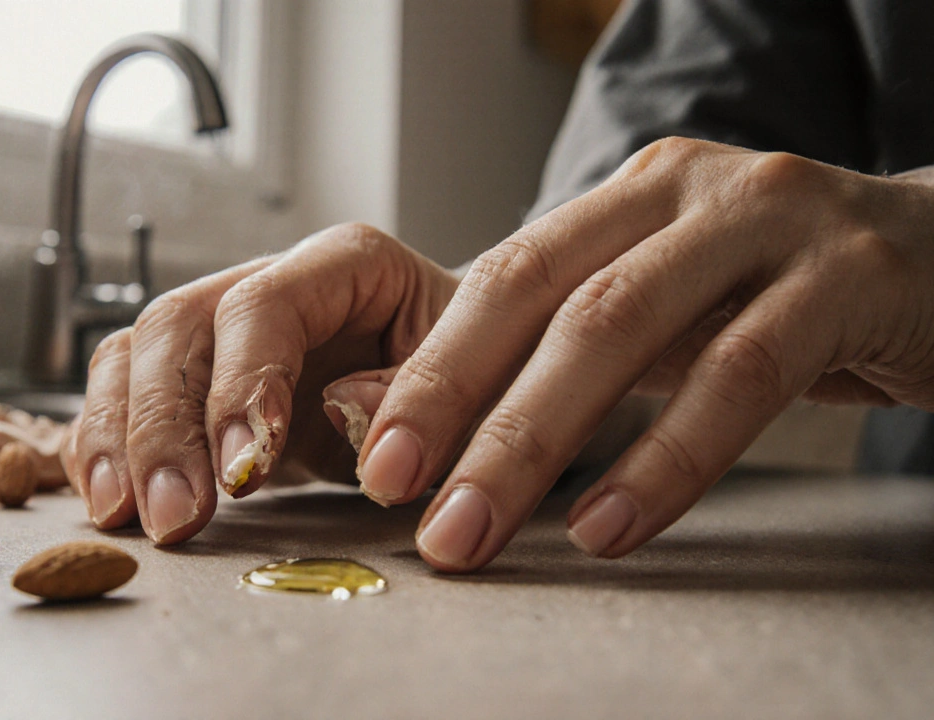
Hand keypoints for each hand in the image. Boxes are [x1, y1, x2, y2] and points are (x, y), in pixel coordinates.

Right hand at [65, 224, 460, 541]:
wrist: (458, 380)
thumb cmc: (474, 371)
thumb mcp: (479, 377)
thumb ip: (422, 389)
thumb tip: (347, 407)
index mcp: (344, 266)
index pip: (264, 305)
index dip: (242, 382)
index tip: (246, 467)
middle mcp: (271, 285)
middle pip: (178, 327)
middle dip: (164, 426)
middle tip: (175, 515)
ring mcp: (226, 333)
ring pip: (134, 355)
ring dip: (118, 438)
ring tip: (124, 514)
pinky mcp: (199, 381)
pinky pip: (124, 393)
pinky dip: (103, 443)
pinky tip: (106, 495)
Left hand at [363, 138, 933, 570]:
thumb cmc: (789, 299)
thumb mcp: (671, 309)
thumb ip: (569, 348)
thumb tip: (421, 412)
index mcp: (630, 195)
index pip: (503, 276)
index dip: (431, 367)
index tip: (375, 454)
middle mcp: (687, 189)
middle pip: (542, 297)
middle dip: (457, 404)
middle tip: (403, 496)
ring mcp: (770, 221)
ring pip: (621, 329)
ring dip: (534, 441)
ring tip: (476, 528)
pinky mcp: (850, 276)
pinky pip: (741, 374)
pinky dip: (666, 457)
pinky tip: (610, 525)